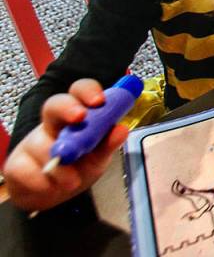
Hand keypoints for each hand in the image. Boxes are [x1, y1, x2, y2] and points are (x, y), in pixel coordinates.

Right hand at [3, 79, 128, 211]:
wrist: (53, 195)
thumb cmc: (78, 167)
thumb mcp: (98, 157)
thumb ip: (108, 144)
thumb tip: (121, 130)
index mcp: (76, 116)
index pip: (79, 91)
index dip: (88, 91)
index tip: (99, 101)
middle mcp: (53, 124)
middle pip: (54, 104)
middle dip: (67, 107)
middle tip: (80, 117)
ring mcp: (32, 142)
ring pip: (42, 144)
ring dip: (60, 166)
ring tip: (72, 181)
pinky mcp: (17, 164)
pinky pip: (25, 170)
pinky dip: (41, 182)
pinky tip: (50, 187)